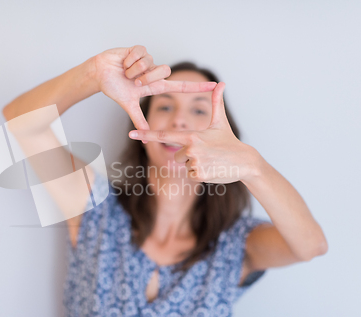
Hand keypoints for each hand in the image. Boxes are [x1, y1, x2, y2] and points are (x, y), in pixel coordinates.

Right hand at [91, 45, 216, 130]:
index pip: (180, 86)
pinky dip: (129, 61)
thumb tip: (144, 138)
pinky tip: (124, 62)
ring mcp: (148, 60)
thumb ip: (138, 120)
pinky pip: (141, 53)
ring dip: (134, 70)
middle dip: (146, 78)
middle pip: (163, 72)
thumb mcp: (128, 105)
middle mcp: (154, 72)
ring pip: (150, 63)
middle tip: (133, 82)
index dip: (197, 87)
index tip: (214, 86)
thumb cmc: (114, 88)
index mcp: (155, 85)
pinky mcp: (140, 49)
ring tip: (126, 72)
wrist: (100, 74)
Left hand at [128, 82, 261, 182]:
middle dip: (189, 156)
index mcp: (192, 136)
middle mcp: (191, 148)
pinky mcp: (199, 174)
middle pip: (177, 155)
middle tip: (206, 153)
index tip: (131, 133)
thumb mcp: (220, 123)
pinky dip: (200, 174)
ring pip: (184, 166)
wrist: (244, 161)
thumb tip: (221, 83)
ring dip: (195, 165)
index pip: (164, 136)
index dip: (146, 134)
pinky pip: (191, 175)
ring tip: (210, 161)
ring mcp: (195, 162)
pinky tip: (211, 169)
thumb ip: (216, 103)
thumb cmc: (229, 141)